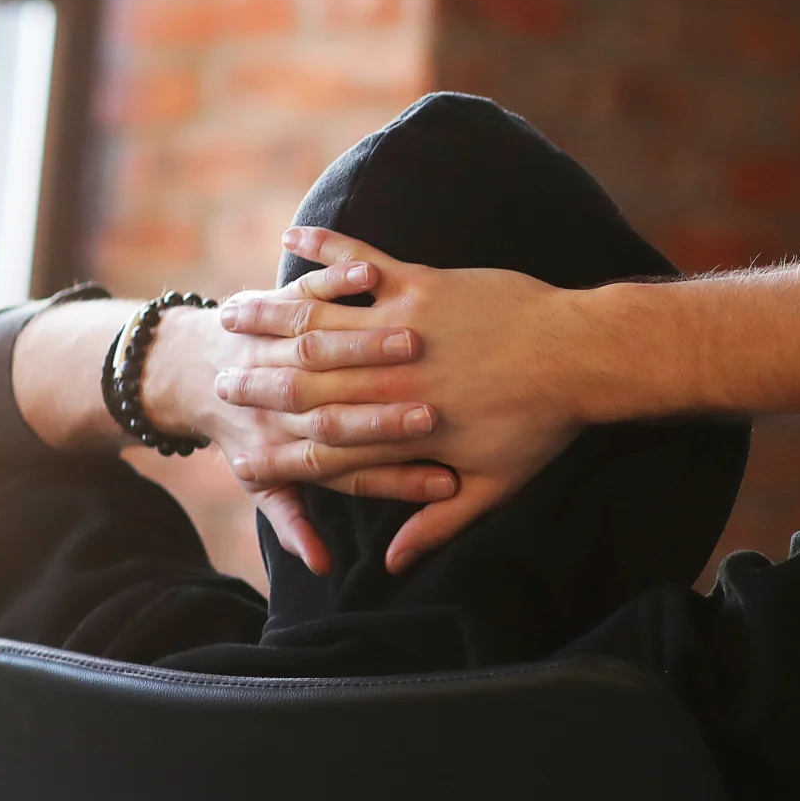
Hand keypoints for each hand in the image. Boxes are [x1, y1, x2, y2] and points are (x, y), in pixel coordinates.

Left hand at [140, 259, 455, 574]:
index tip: (445, 482)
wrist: (185, 370)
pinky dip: (333, 276)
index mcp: (289, 446)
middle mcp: (285, 398)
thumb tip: (321, 568)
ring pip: (320, 345)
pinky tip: (369, 274)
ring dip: (367, 343)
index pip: (350, 470)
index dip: (397, 479)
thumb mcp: (261, 485)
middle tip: (434, 414)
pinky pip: (308, 291)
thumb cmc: (242, 433)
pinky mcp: (281, 305)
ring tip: (412, 341)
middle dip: (388, 413)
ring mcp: (280, 347)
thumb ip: (292, 522)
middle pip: (340, 408)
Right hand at [214, 228, 595, 572]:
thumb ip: (440, 521)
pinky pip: (362, 259)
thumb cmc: (543, 423)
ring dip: (270, 313)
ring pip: (321, 320)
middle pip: (306, 379)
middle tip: (214, 376)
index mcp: (403, 424)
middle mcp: (391, 375)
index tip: (243, 449)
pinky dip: (325, 247)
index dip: (282, 445)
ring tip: (230, 312)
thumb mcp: (496, 484)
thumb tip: (394, 564)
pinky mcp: (423, 281)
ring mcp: (403, 323)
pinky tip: (291, 237)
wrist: (584, 356)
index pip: (328, 440)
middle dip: (256, 378)